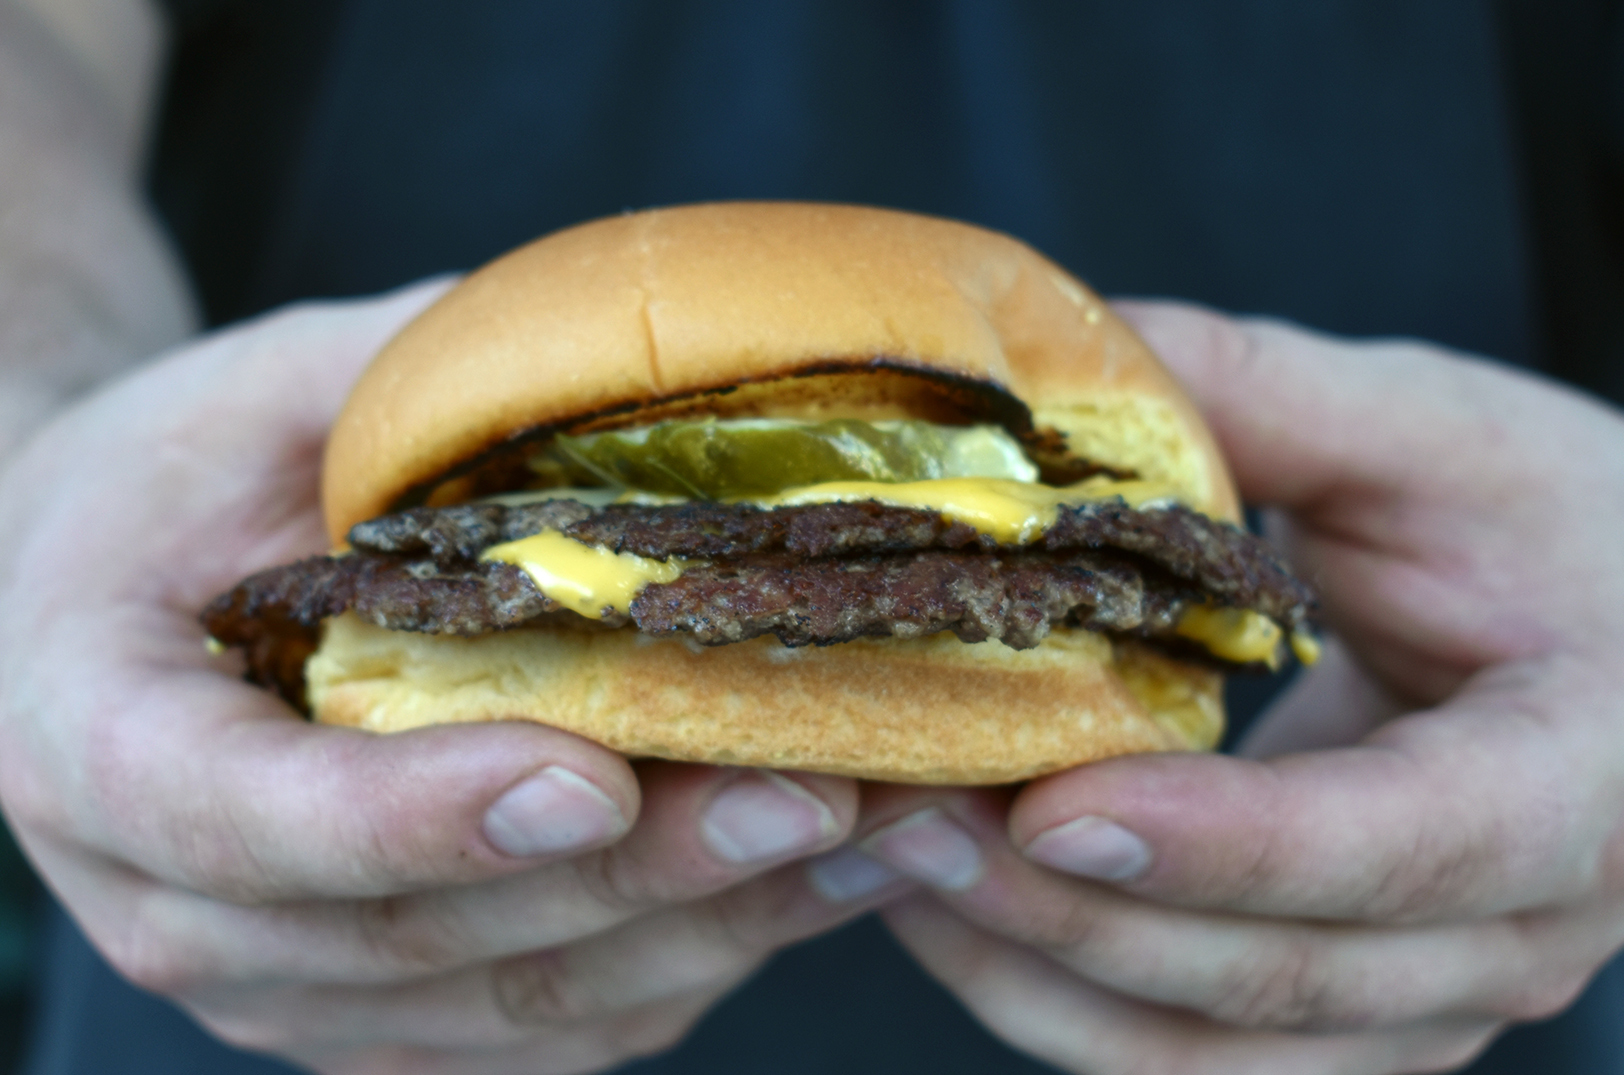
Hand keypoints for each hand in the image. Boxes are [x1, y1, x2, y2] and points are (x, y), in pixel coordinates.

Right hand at [0, 282, 905, 1073]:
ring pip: (526, 1003)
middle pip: (427, 934)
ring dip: (718, 926)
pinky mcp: (399, 1012)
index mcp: (102, 743)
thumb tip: (621, 340)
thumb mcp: (258, 392)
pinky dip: (705, 954)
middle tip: (821, 787)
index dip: (419, 817)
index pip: (248, 820)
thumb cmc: (178, 479)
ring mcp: (298, 984)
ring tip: (885, 831)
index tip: (588, 775)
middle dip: (643, 871)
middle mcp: (182, 907)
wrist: (115, 596)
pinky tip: (826, 871)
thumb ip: (403, 381)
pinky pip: (566, 1024)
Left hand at [853, 303, 1623, 1073]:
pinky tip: (954, 912)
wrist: (1623, 634)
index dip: (1227, 841)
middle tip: (907, 816)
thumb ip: (1264, 398)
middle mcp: (1519, 929)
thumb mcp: (1437, 435)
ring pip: (1212, 1060)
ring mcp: (1433, 996)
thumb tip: (1057, 371)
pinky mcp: (1356, 1015)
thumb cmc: (1556, 521)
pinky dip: (1058, 1003)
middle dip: (1071, 910)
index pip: (1408, 844)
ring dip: (1037, 975)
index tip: (1050, 804)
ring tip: (896, 865)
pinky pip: (1188, 1064)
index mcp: (1580, 776)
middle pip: (1278, 975)